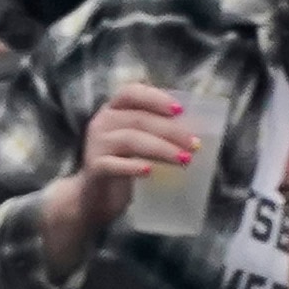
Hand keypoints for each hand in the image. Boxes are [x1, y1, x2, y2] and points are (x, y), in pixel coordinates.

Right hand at [53, 81, 200, 241]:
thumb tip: (193, 127)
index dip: (156, 98)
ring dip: (162, 149)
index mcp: (114, 109)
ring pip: (131, 140)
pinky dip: (134, 166)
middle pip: (139, 119)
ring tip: (184, 160)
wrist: (95, 195)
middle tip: (194, 145)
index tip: (180, 111)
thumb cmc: (124, 163)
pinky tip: (150, 171)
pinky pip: (115, 165)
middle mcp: (102, 122)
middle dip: (171, 131)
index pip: (132, 92)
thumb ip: (155, 127)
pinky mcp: (94, 168)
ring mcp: (96, 145)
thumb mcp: (138, 139)